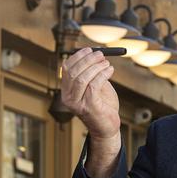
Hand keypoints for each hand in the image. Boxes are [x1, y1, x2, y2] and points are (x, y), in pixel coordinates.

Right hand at [61, 48, 120, 176]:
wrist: (107, 127)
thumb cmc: (102, 105)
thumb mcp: (95, 86)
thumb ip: (92, 72)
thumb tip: (95, 54)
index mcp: (67, 91)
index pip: (66, 68)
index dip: (78, 57)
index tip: (89, 50)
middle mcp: (68, 98)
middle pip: (74, 71)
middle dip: (88, 60)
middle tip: (101, 54)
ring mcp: (77, 103)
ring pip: (83, 77)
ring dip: (96, 66)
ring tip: (107, 64)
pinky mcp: (89, 107)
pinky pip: (94, 85)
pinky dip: (103, 74)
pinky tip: (110, 71)